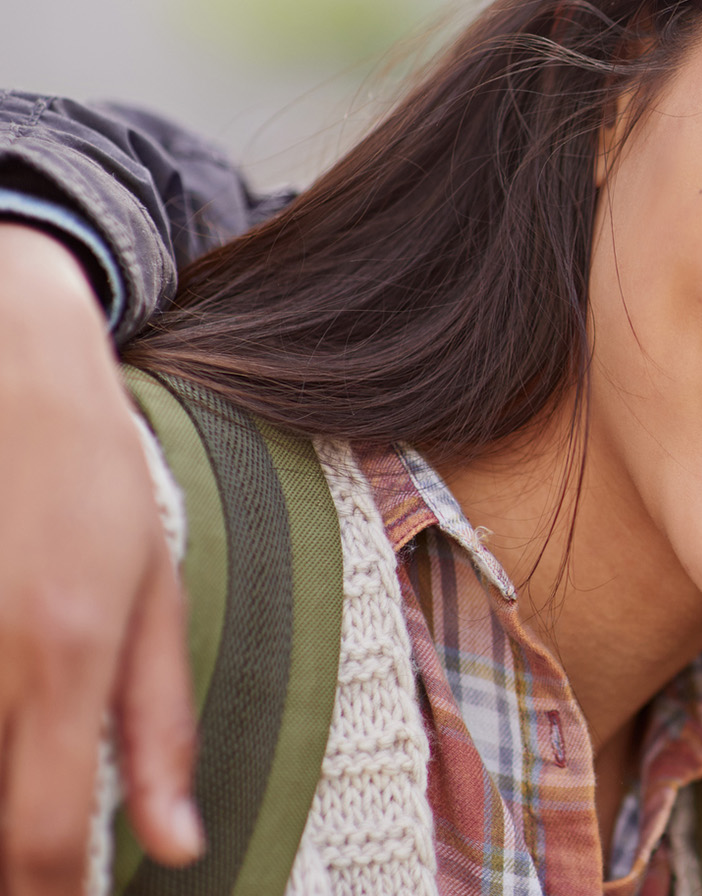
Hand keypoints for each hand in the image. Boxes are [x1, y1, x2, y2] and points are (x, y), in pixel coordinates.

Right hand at [0, 224, 199, 895]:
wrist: (6, 362)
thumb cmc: (89, 478)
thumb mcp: (152, 593)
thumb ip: (159, 728)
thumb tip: (177, 845)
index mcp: (65, 655)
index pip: (40, 837)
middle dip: (10, 858)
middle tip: (36, 860)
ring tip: (29, 776)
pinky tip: (4, 718)